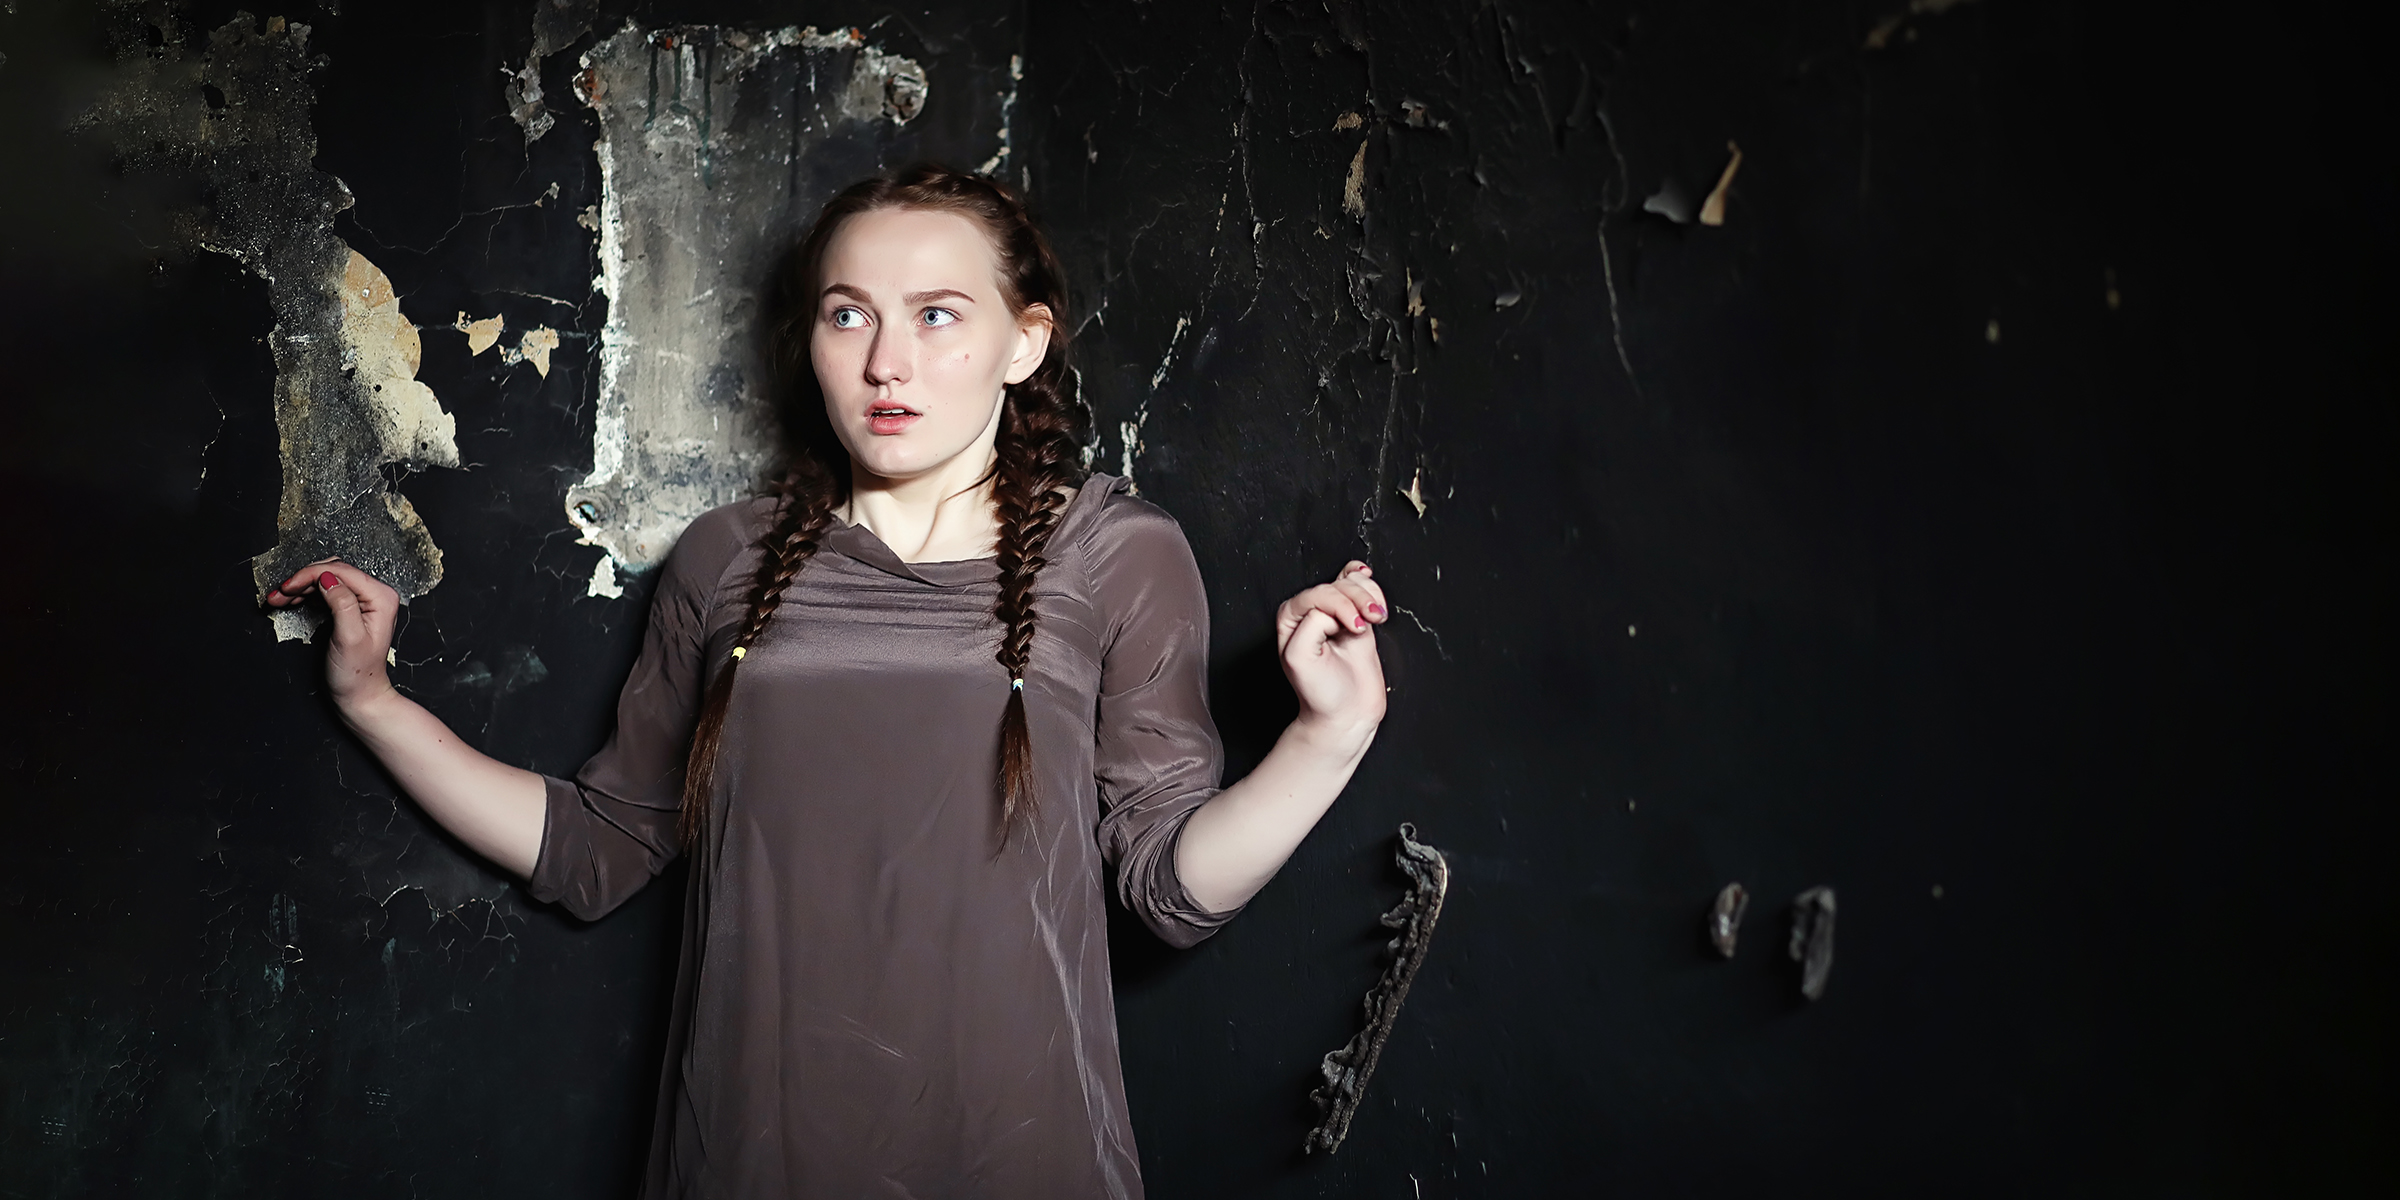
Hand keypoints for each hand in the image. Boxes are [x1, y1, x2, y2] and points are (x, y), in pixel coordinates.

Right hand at [264, 559, 402, 715]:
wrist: (359, 695)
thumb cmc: (357, 673)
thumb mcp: (349, 638)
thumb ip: (342, 604)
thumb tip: (328, 578)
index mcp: (381, 598)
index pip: (341, 572)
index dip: (311, 575)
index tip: (288, 586)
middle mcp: (375, 595)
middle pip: (333, 573)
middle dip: (303, 580)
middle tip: (280, 592)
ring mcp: (363, 601)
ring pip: (326, 581)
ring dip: (300, 587)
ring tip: (278, 598)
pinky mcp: (350, 608)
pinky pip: (325, 592)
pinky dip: (305, 594)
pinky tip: (289, 601)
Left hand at [1274, 560, 1389, 750]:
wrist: (1346, 715)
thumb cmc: (1319, 692)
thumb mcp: (1299, 658)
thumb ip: (1312, 624)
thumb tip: (1338, 610)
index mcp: (1290, 618)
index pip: (1317, 595)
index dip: (1339, 606)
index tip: (1354, 628)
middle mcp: (1310, 612)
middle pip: (1338, 586)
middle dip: (1358, 600)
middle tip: (1366, 625)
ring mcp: (1335, 614)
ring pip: (1353, 584)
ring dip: (1369, 595)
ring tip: (1376, 617)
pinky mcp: (1357, 619)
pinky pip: (1365, 589)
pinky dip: (1375, 592)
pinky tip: (1378, 607)